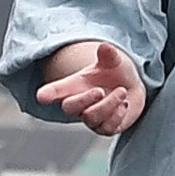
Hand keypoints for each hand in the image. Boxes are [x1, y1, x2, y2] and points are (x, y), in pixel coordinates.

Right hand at [35, 39, 151, 136]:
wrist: (132, 88)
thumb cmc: (115, 73)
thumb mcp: (113, 61)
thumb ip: (108, 55)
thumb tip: (105, 47)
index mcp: (75, 85)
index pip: (56, 90)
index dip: (49, 93)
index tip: (41, 96)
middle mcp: (80, 104)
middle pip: (69, 107)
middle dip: (84, 99)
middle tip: (100, 90)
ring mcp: (92, 118)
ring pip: (91, 118)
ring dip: (108, 104)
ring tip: (122, 91)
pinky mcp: (106, 128)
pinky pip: (107, 128)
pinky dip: (118, 115)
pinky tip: (124, 104)